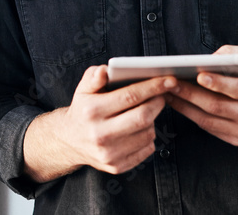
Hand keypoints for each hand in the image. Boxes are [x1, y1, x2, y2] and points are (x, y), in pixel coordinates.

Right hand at [23, 65, 173, 179]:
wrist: (70, 141)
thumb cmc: (83, 111)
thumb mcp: (83, 89)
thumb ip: (94, 76)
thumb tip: (105, 70)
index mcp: (92, 111)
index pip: (129, 96)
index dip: (152, 87)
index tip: (168, 80)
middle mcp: (100, 134)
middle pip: (143, 117)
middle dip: (158, 103)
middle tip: (161, 95)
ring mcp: (109, 153)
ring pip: (148, 133)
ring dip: (152, 120)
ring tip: (144, 112)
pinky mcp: (117, 166)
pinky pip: (147, 149)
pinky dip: (148, 136)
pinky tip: (139, 129)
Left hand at [164, 45, 237, 146]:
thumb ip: (235, 53)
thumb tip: (212, 58)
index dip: (219, 84)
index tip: (199, 75)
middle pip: (218, 106)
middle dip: (191, 94)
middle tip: (170, 82)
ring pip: (209, 120)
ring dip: (185, 106)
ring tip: (167, 92)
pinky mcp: (237, 140)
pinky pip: (209, 128)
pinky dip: (191, 116)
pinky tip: (178, 103)